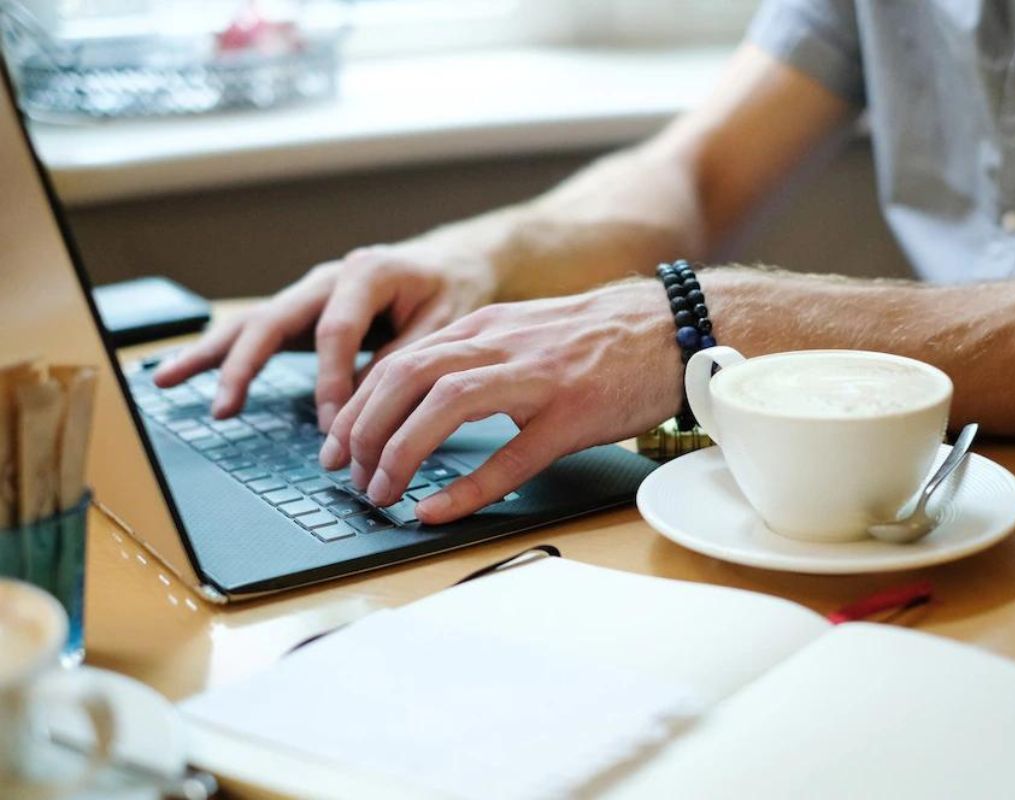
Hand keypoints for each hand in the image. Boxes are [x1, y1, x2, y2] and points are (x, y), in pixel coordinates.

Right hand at [152, 239, 497, 428]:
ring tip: (166, 379)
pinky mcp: (303, 311)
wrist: (453, 262)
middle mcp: (329, 277)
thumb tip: (362, 410)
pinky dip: (221, 352)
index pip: (335, 332)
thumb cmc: (452, 292)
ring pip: (254, 322)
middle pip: (275, 319)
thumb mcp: (443, 325)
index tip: (333, 428)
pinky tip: (180, 370)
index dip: (331, 382)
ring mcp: (311, 292)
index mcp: (367, 272)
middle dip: (245, 365)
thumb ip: (403, 361)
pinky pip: (258, 331)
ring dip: (212, 353)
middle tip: (223, 406)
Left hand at [318, 280, 681, 523]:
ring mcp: (536, 380)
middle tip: (349, 475)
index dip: (357, 406)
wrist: (668, 328)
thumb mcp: (523, 335)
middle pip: (406, 377)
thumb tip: (423, 401)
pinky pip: (509, 457)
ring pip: (444, 406)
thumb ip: (475, 360)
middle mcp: (501, 346)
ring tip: (381, 492)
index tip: (338, 445)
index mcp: (485, 328)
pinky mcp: (570, 417)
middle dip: (363, 430)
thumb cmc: (598, 342)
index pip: (399, 360)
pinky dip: (465, 487)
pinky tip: (437, 510)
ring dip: (399, 452)